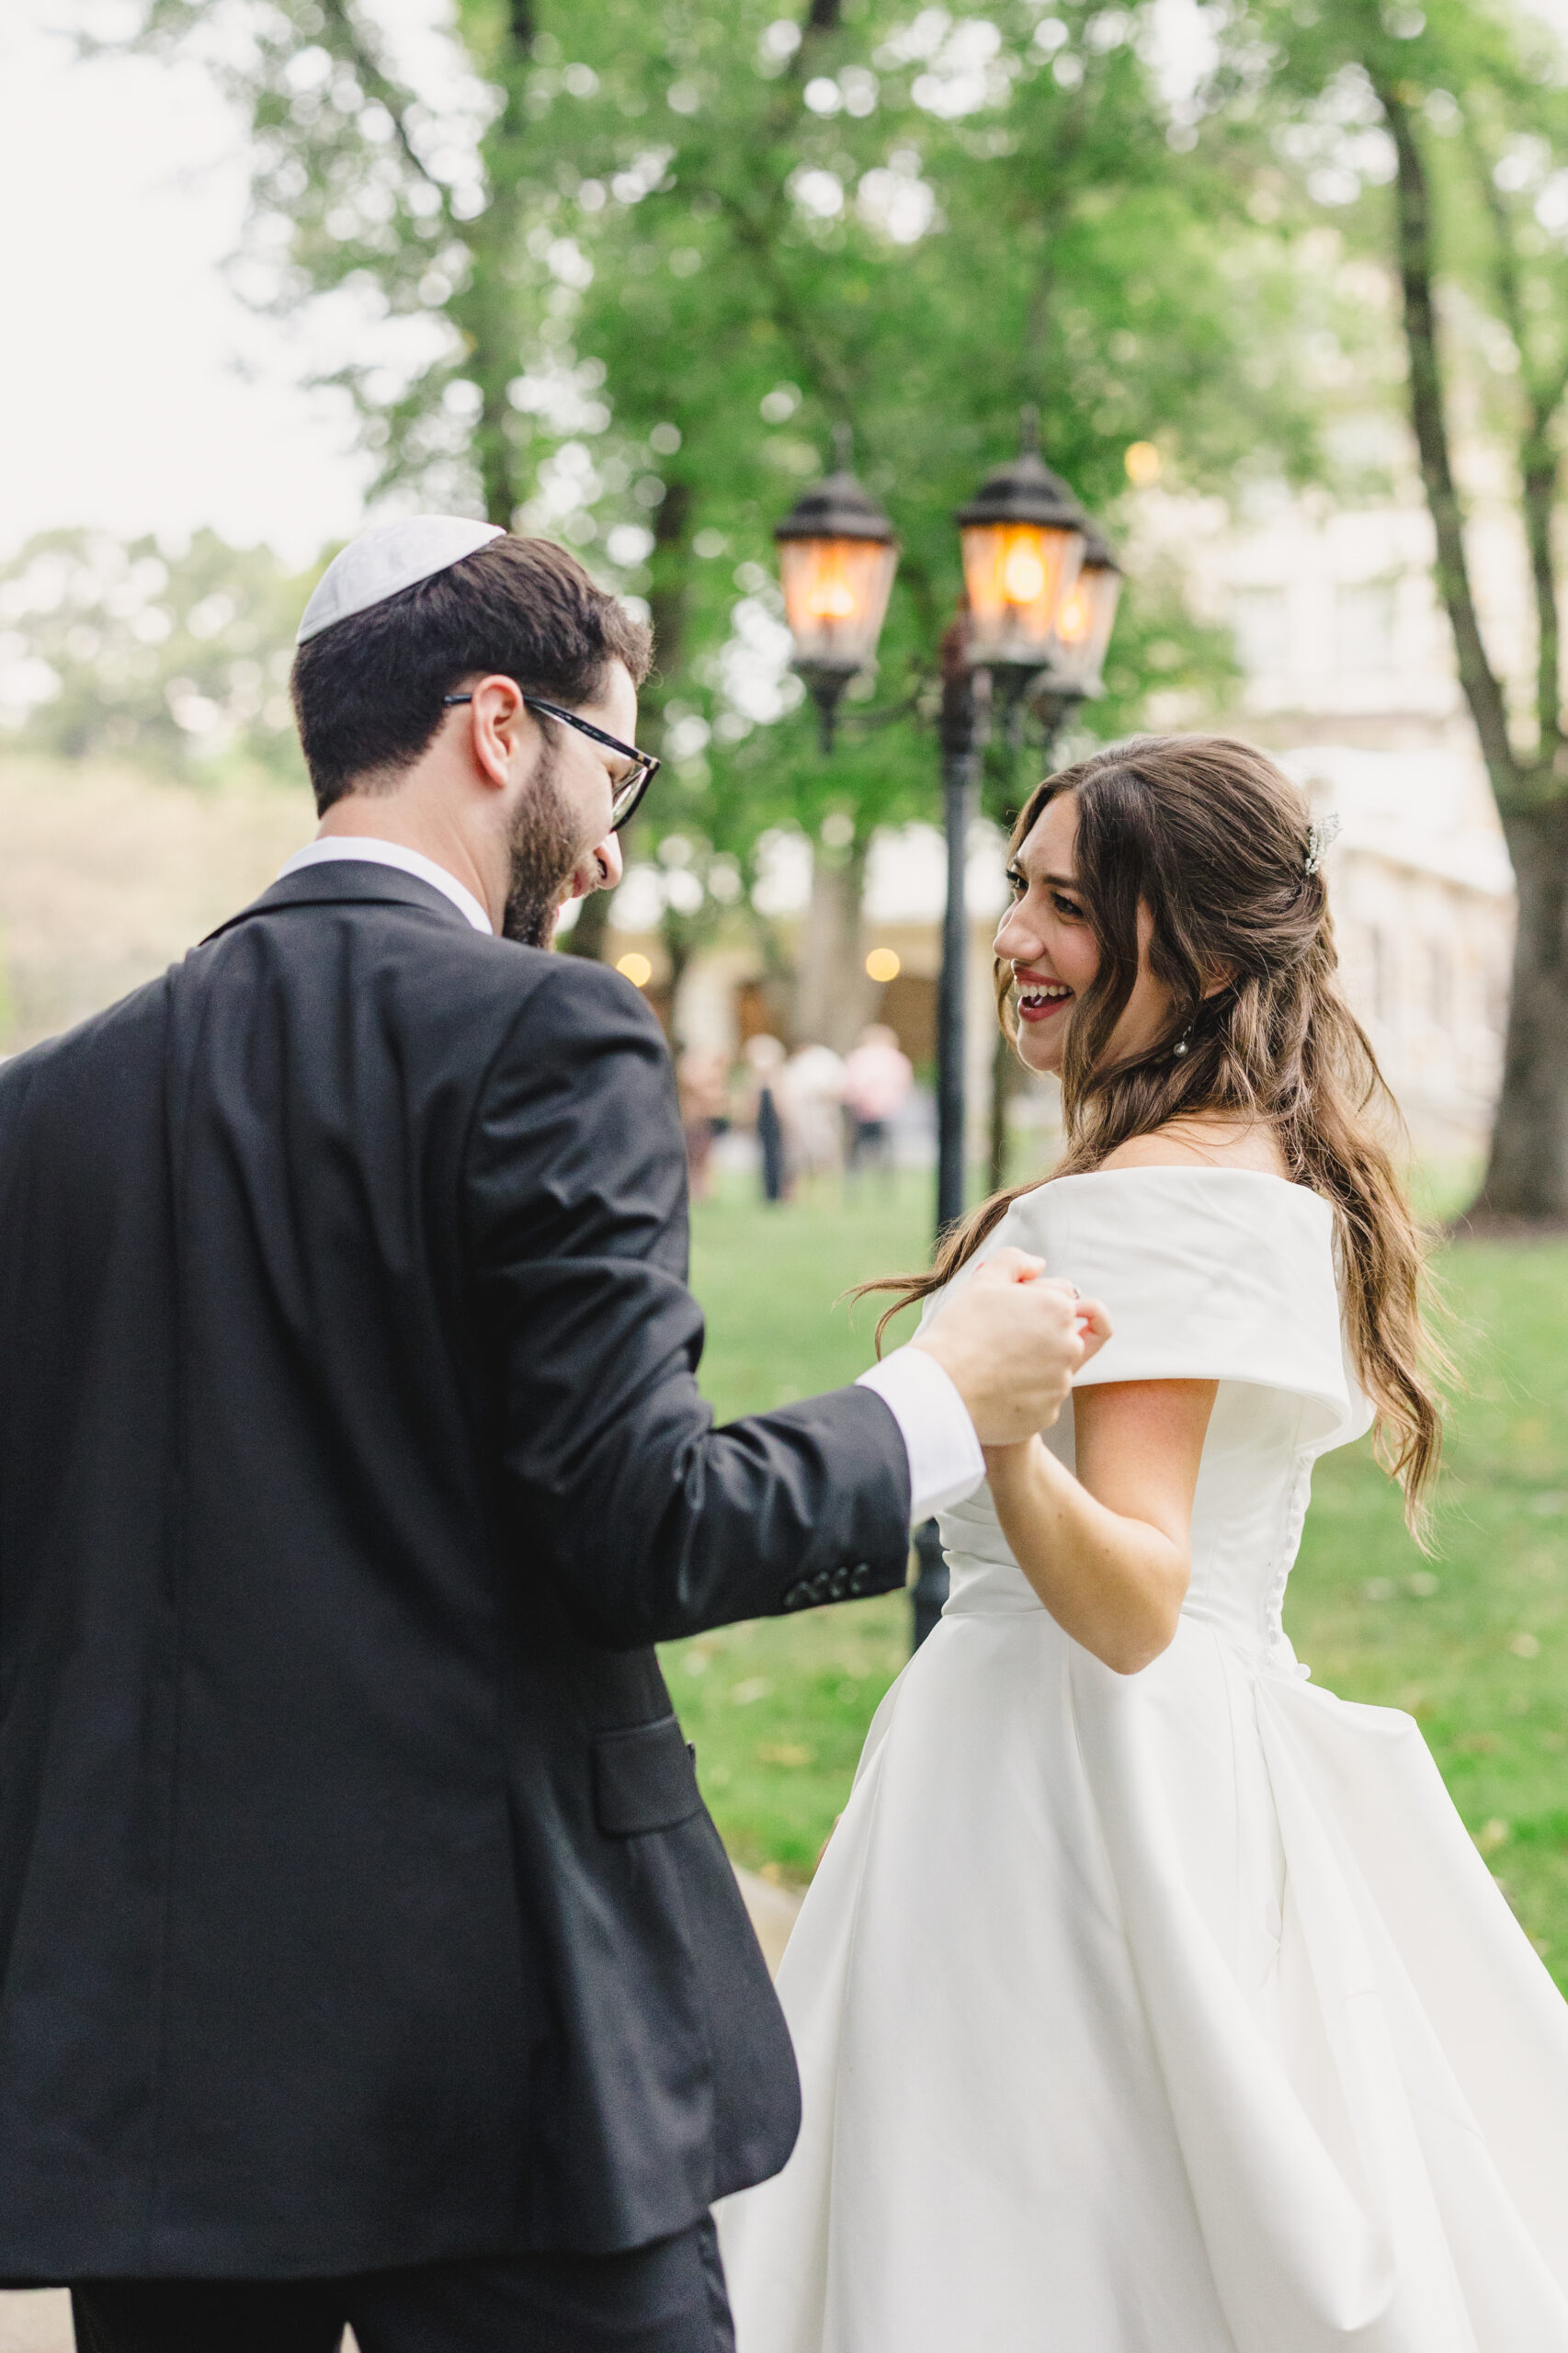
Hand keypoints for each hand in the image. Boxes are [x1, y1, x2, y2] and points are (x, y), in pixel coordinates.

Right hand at [911, 1248, 1111, 1446]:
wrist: (940, 1386)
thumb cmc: (959, 1330)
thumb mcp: (982, 1280)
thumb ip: (1015, 1261)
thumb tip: (1038, 1265)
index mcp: (1058, 1308)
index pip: (1063, 1295)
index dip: (1034, 1298)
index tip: (1009, 1310)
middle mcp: (1068, 1346)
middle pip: (1062, 1332)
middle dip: (1040, 1332)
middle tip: (1001, 1338)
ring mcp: (1060, 1383)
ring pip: (1052, 1368)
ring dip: (1032, 1365)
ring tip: (993, 1365)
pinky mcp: (1048, 1414)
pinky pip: (1040, 1399)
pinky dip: (1024, 1394)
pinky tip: (995, 1389)